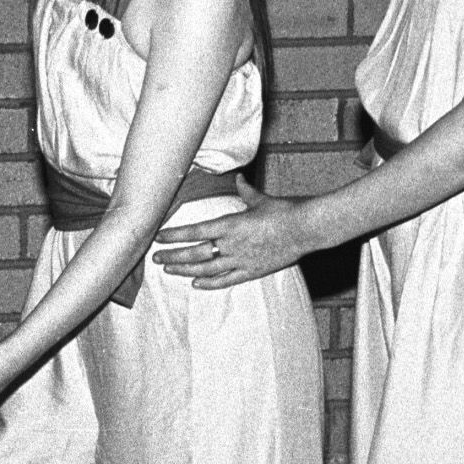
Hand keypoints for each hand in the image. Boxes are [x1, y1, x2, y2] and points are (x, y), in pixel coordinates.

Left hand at [153, 198, 306, 289]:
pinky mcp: (252, 272)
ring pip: (206, 269)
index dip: (175, 235)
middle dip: (173, 256)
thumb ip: (245, 191)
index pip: (195, 231)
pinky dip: (210, 283)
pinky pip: (226, 280)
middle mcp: (232, 245)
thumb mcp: (261, 199)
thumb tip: (238, 179)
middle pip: (195, 253)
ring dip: (185, 270)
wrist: (307, 229)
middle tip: (156, 257)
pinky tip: (196, 283)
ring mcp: (241, 260)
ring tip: (169, 270)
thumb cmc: (285, 211)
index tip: (159, 237)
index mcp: (231, 224)